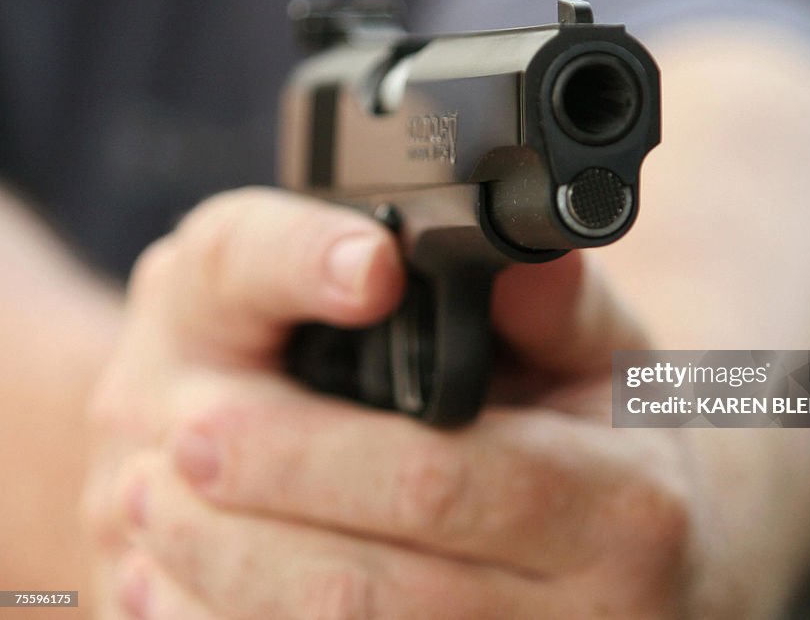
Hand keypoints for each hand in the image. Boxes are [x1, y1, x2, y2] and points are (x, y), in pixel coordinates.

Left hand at [83, 187, 694, 618]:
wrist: (646, 577)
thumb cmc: (611, 452)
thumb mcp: (603, 357)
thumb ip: (548, 301)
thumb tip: (496, 240)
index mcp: (624, 504)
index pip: (442, 481)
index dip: (315, 458)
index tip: (201, 421)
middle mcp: (590, 612)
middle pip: (372, 588)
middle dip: (241, 531)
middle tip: (153, 466)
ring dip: (221, 592)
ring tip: (150, 520)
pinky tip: (183, 597)